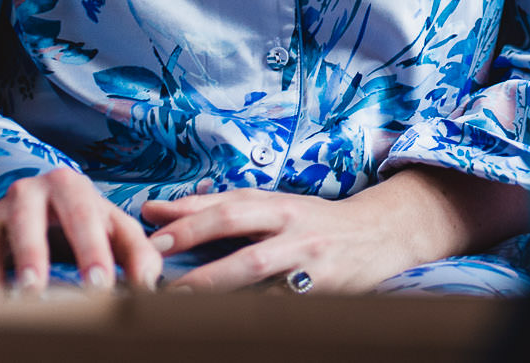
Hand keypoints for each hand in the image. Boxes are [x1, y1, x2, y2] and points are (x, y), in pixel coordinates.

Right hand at [0, 168, 162, 318]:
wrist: (51, 204)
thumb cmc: (89, 222)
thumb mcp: (117, 229)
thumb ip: (139, 254)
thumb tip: (149, 288)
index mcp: (67, 186)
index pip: (81, 213)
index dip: (90, 249)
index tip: (100, 286)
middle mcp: (26, 193)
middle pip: (24, 217)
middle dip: (30, 253)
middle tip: (36, 291)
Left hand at [140, 167, 525, 294]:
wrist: (382, 235)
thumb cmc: (312, 220)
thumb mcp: (269, 205)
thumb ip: (213, 208)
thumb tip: (153, 209)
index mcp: (276, 203)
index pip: (226, 206)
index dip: (187, 218)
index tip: (147, 230)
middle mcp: (292, 228)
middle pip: (239, 236)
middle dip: (196, 250)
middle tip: (156, 269)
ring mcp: (308, 262)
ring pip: (257, 274)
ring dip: (216, 288)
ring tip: (179, 304)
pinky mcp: (322, 293)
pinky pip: (281, 306)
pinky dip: (252, 314)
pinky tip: (224, 326)